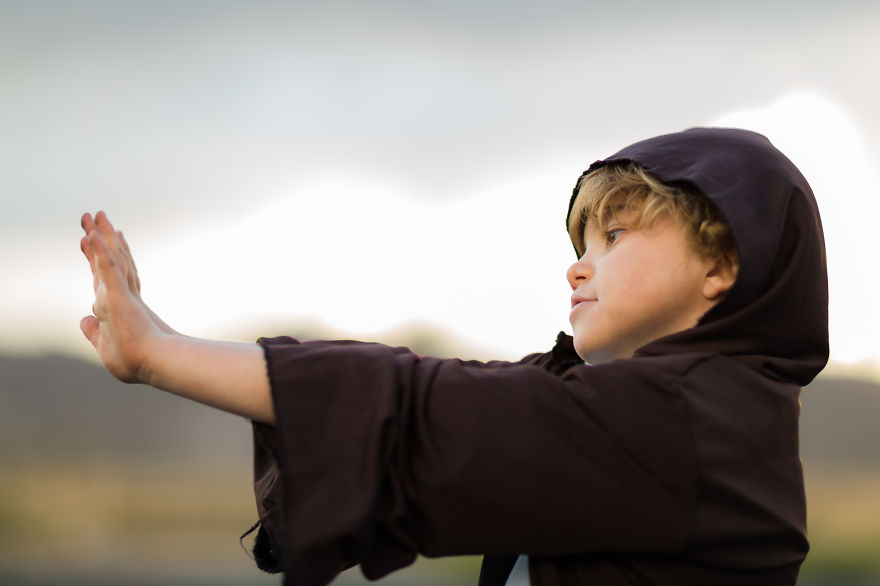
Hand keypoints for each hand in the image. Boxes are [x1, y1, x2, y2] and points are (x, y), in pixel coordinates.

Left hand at [80, 211, 171, 382]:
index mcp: (121, 306)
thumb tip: (83, 318)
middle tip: (96, 215)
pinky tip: (93, 235)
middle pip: (111, 258)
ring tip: (94, 214)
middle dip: (103, 237)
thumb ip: (94, 331)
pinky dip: (100, 251)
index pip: (109, 276)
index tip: (97, 239)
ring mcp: (121, 293)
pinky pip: (107, 268)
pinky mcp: (118, 295)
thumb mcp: (105, 345)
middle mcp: (123, 294)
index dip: (103, 257)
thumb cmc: (135, 361)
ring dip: (102, 234)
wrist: (154, 362)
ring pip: (110, 257)